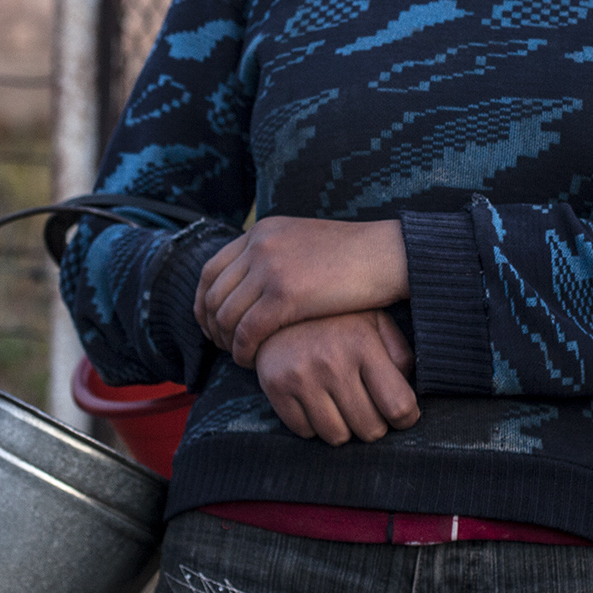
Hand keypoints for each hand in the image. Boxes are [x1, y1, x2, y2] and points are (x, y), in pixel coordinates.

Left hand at [195, 217, 408, 364]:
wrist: (388, 255)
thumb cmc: (355, 257)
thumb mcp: (305, 243)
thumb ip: (277, 255)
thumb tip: (256, 281)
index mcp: (262, 231)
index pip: (212, 269)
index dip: (204, 301)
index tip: (211, 323)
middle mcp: (260, 245)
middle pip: (213, 293)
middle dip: (211, 325)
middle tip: (221, 346)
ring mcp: (270, 267)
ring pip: (226, 314)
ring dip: (226, 341)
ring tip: (239, 356)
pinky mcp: (285, 294)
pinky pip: (247, 330)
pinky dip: (243, 350)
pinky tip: (251, 361)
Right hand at [254, 311, 419, 445]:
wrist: (275, 302)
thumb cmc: (336, 317)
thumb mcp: (375, 321)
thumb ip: (399, 354)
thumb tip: (408, 393)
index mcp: (362, 343)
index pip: (398, 406)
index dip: (406, 419)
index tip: (403, 416)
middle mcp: (332, 361)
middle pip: (370, 429)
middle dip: (375, 425)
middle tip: (369, 409)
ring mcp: (300, 376)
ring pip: (337, 436)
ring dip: (345, 428)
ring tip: (343, 406)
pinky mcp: (275, 387)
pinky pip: (304, 432)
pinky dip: (314, 425)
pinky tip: (316, 402)